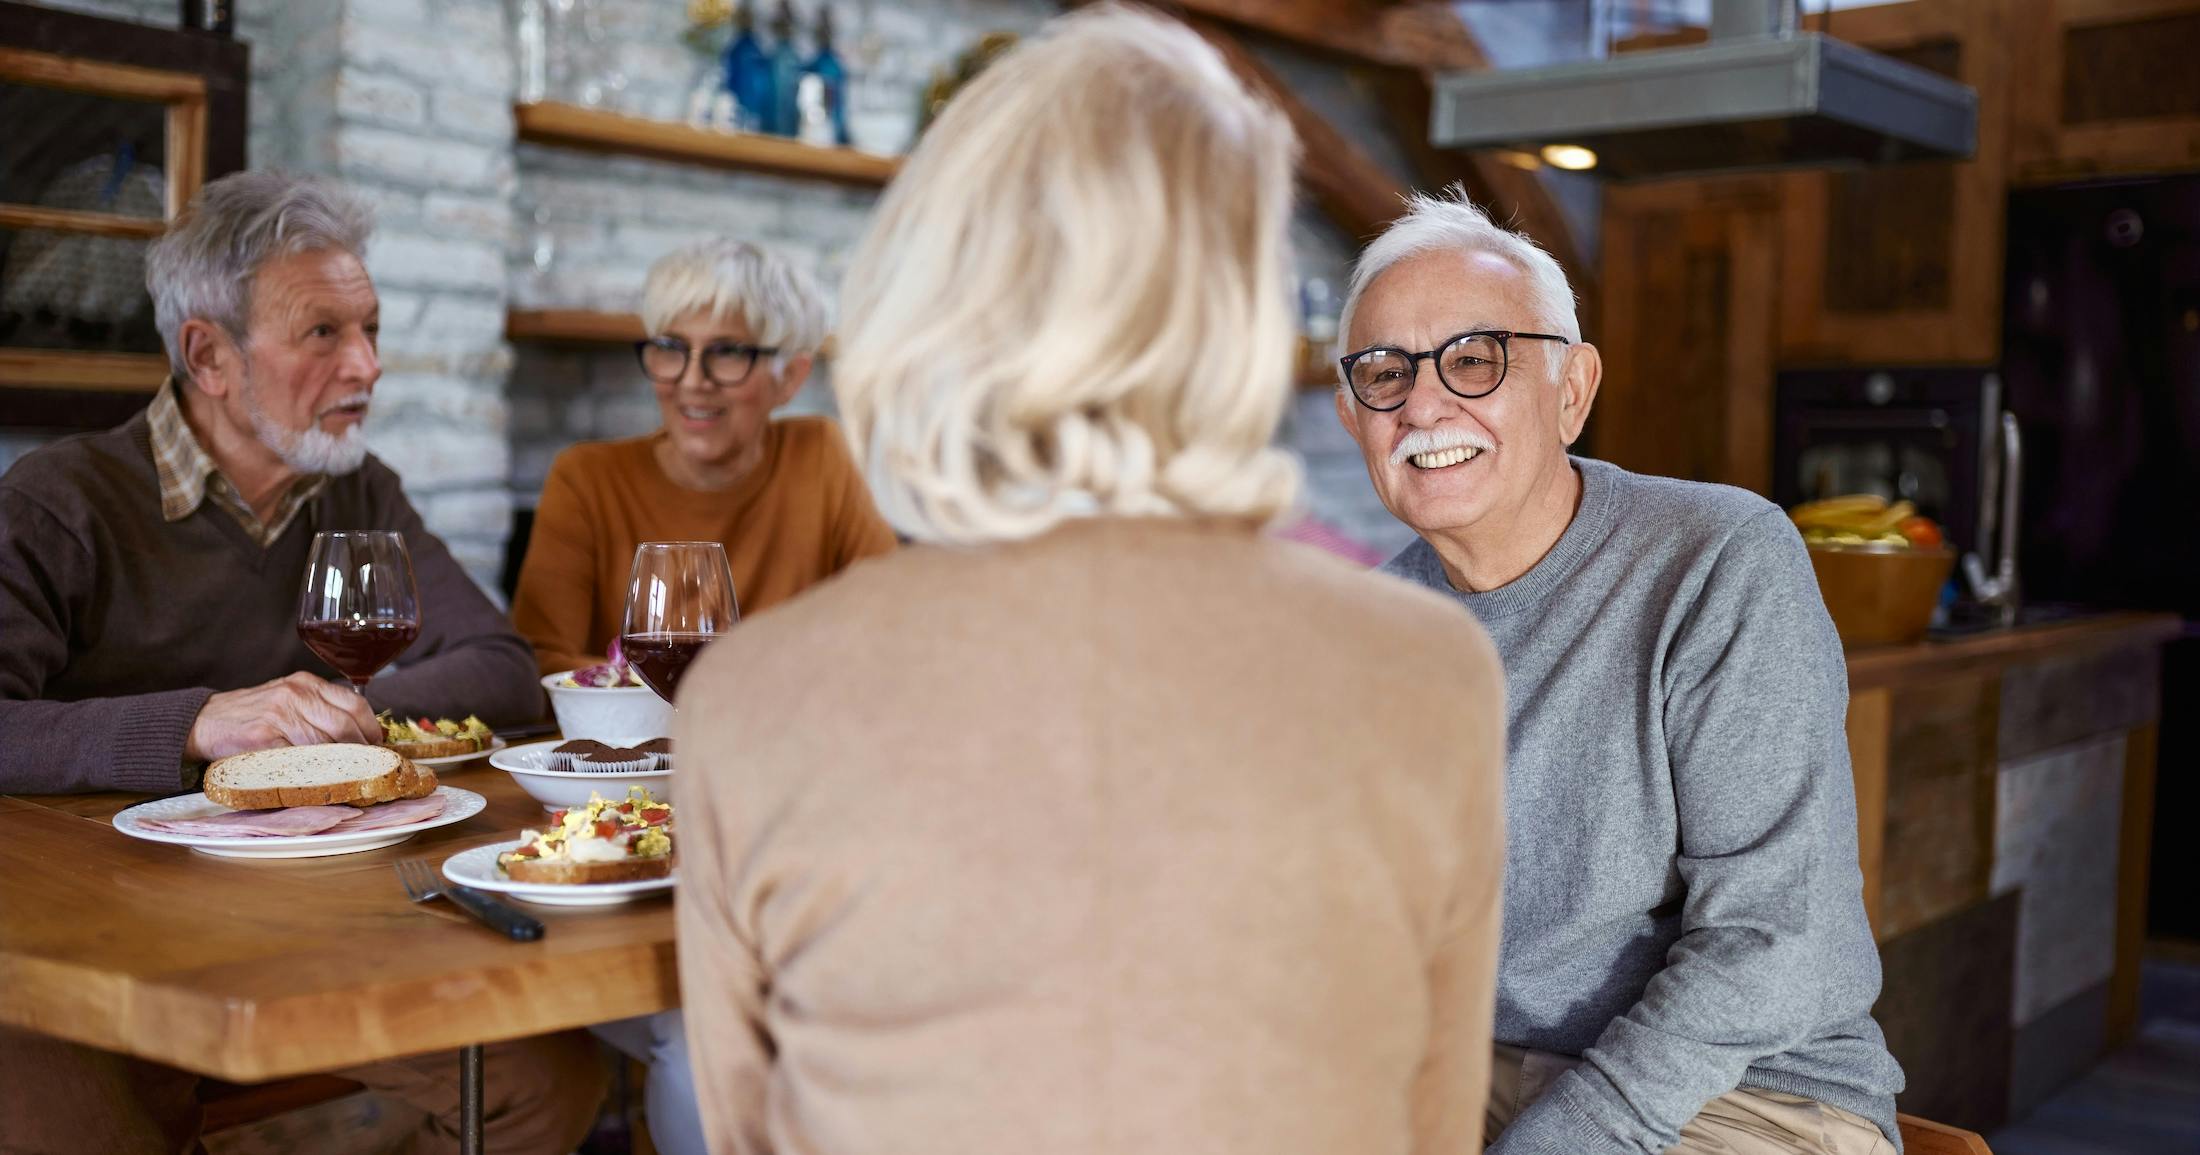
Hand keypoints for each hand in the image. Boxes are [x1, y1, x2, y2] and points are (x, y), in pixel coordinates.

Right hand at [185, 672, 381, 761]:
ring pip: (325, 744)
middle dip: (361, 751)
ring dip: (340, 764)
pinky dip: (312, 772)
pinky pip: (298, 759)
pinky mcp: (263, 737)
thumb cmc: (251, 715)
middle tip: (368, 768)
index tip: (378, 747)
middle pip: (345, 725)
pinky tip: (318, 780)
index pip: (355, 704)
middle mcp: (296, 695)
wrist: (202, 721)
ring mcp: (279, 715)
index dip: (372, 729)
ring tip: (348, 777)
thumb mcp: (288, 700)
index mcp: (306, 684)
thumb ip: (319, 710)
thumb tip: (361, 735)